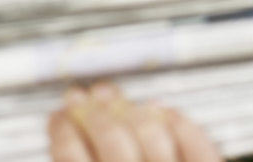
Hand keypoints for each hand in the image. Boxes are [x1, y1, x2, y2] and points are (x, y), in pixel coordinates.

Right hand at [49, 82, 222, 161]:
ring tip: (113, 97)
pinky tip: (163, 110)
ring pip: (151, 134)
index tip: (57, 117)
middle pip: (112, 141)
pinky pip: (195, 142)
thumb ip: (82, 160)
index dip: (62, 133)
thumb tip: (71, 142)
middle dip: (92, 113)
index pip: (71, 160)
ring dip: (130, 110)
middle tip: (79, 97)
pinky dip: (178, 122)